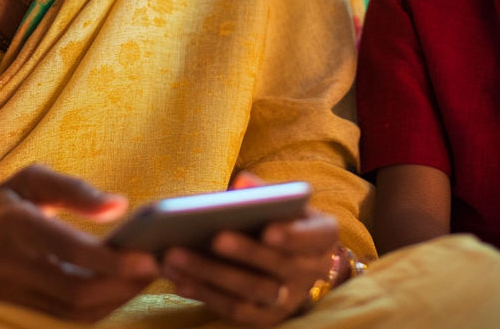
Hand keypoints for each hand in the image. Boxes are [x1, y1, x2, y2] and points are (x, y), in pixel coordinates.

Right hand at [0, 164, 158, 321]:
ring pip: (71, 315)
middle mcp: (11, 266)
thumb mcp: (25, 182)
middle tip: (155, 271)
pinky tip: (112, 295)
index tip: (149, 257)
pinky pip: (59, 323)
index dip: (114, 261)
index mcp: (16, 226)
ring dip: (112, 303)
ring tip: (140, 282)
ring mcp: (8, 296)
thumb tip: (119, 206)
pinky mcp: (9, 315)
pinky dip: (91, 313)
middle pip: (77, 292)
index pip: (73, 251)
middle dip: (123, 287)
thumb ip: (73, 189)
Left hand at [162, 172, 340, 326]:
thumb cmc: (285, 221)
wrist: (297, 262)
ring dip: (211, 274)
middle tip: (213, 238)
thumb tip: (242, 184)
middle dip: (244, 252)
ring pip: (251, 290)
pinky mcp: (267, 317)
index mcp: (323, 237)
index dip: (293, 236)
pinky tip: (179, 280)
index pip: (314, 237)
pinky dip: (206, 295)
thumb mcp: (285, 202)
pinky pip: (235, 309)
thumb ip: (265, 191)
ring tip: (176, 256)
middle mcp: (312, 271)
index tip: (268, 230)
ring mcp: (289, 298)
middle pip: (277, 265)